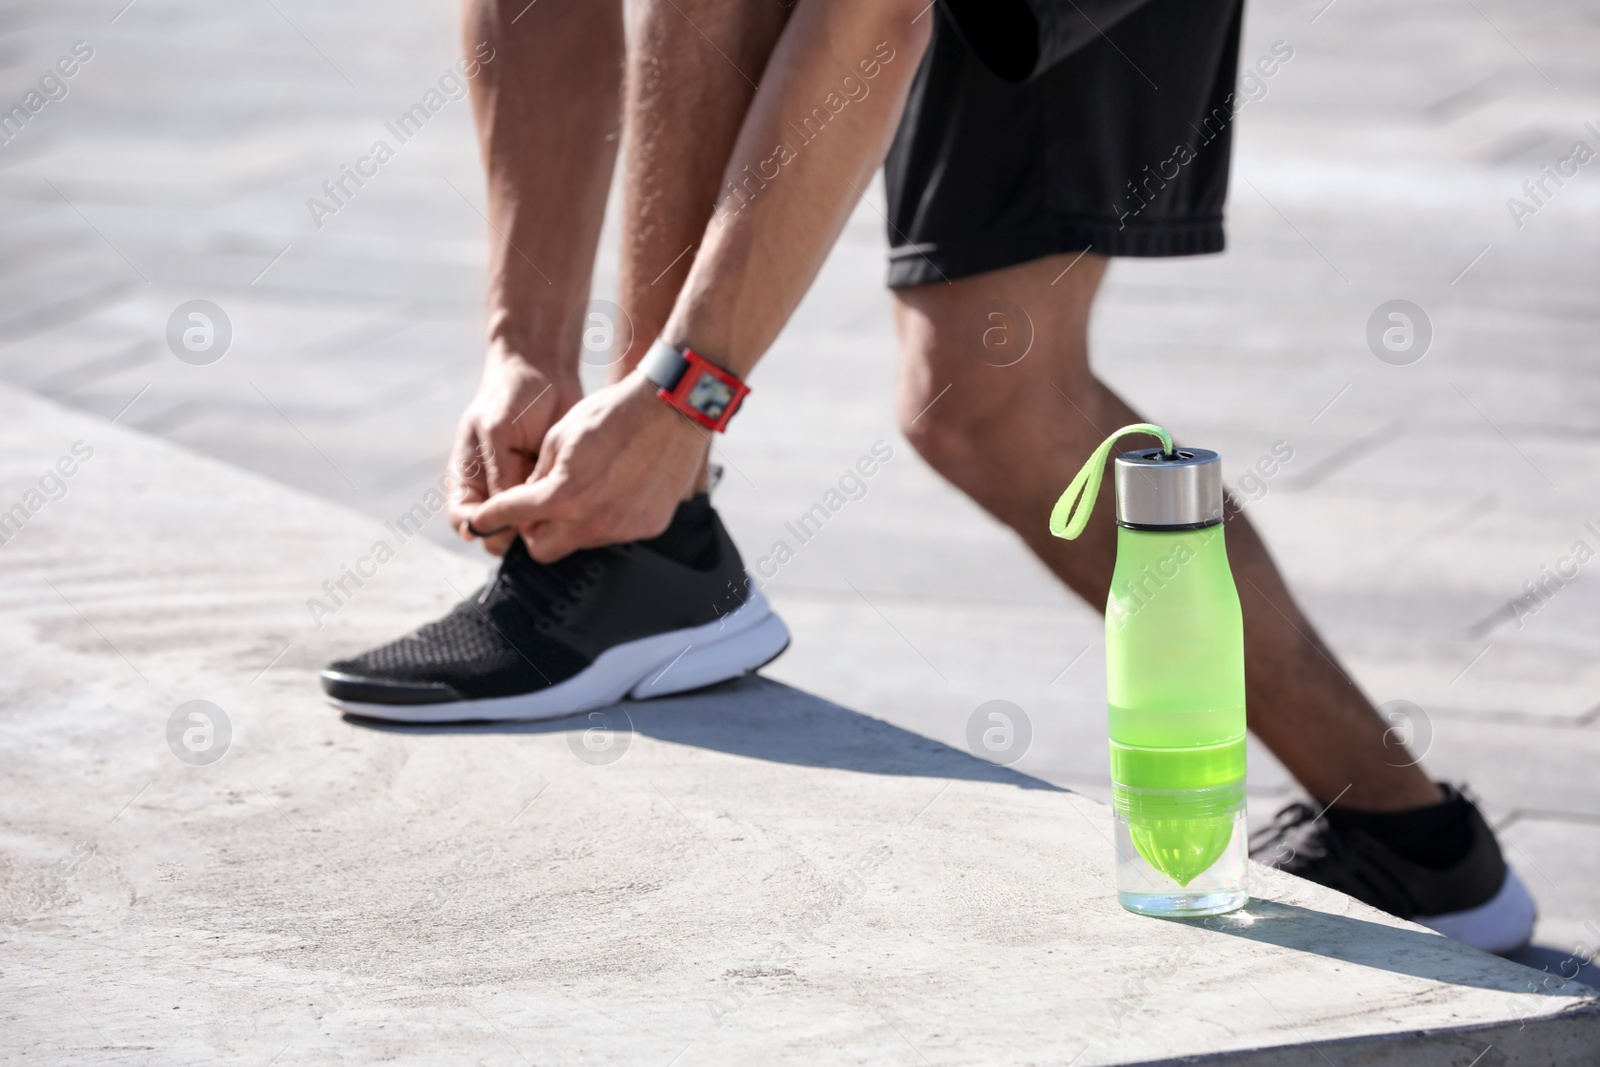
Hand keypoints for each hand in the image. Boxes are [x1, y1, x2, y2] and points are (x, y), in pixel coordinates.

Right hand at [447, 343, 583, 555]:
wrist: (545, 372)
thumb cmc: (512, 395)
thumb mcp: (499, 430)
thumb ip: (499, 472)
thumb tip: (499, 517)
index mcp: (469, 478)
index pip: (462, 519)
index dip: (476, 529)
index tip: (497, 525)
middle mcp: (493, 490)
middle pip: (495, 532)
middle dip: (511, 534)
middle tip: (534, 522)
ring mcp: (522, 491)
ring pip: (525, 528)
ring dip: (538, 527)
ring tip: (555, 512)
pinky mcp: (549, 486)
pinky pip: (550, 513)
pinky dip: (558, 514)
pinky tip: (572, 505)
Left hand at [469, 373, 709, 561]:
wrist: (673, 409)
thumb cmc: (612, 413)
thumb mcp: (560, 436)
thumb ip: (537, 475)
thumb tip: (527, 499)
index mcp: (562, 495)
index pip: (512, 516)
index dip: (491, 517)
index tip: (480, 520)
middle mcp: (591, 522)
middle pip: (542, 550)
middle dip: (533, 531)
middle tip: (536, 508)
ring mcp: (623, 529)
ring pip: (581, 541)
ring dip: (573, 523)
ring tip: (587, 486)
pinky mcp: (648, 526)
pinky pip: (616, 532)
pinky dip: (608, 516)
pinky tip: (618, 486)